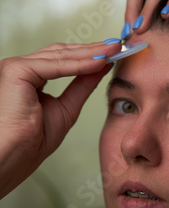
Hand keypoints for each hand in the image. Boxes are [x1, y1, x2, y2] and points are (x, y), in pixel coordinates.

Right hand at [0, 41, 120, 197]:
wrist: (11, 160)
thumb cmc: (29, 144)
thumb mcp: (66, 109)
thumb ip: (82, 86)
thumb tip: (102, 67)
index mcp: (28, 79)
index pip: (63, 61)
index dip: (89, 57)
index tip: (113, 55)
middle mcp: (21, 69)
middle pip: (63, 54)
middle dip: (93, 50)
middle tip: (119, 46)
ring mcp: (16, 67)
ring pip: (61, 56)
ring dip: (91, 53)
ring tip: (115, 50)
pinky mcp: (16, 70)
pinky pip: (55, 66)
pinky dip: (79, 64)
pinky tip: (100, 62)